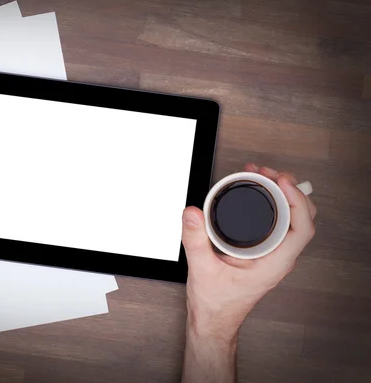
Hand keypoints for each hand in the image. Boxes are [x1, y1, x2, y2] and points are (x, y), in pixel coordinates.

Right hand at [182, 164, 315, 339]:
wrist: (212, 319)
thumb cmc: (215, 303)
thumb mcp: (201, 269)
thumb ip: (194, 240)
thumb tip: (192, 213)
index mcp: (273, 264)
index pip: (301, 228)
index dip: (296, 201)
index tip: (281, 182)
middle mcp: (278, 258)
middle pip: (301, 218)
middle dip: (288, 190)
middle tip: (268, 173)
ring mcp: (272, 254)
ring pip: (290, 218)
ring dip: (280, 195)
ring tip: (262, 177)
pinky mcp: (262, 251)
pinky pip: (276, 222)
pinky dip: (270, 203)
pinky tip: (256, 193)